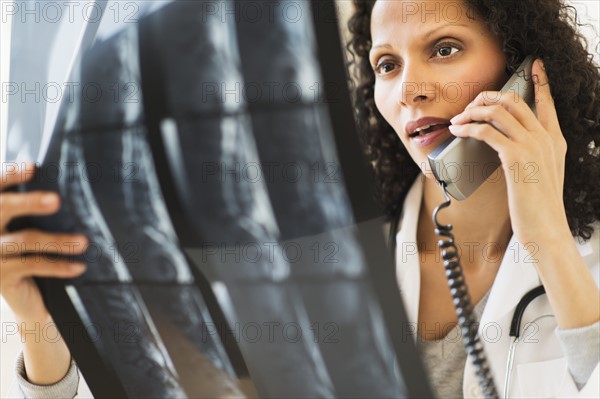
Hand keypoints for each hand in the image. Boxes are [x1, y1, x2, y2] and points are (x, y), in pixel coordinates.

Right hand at [0, 163, 88, 322]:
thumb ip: (34, 210)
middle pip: (2, 207)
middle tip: (56, 200)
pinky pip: (33, 265)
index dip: (9, 175)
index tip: (32, 167)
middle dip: (28, 201)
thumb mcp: (27, 229)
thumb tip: (65, 193)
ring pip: (25, 240)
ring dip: (57, 240)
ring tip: (84, 242)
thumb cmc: (28, 254)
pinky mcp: (0, 276)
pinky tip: (78, 266)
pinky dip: (59, 266)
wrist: (23, 295)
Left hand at [448, 59, 568, 244]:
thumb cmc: (538, 207)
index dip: (541, 82)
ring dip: (473, 111)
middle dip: (487, 96)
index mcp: (555, 140)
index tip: (535, 65)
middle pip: (515, 99)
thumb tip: (506, 146)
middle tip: (469, 106)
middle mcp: (546, 138)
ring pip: (499, 110)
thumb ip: (531, 156)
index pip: (548, 102)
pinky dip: (469, 127)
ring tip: (458, 120)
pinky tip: (459, 131)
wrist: (546, 229)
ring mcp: (533, 145)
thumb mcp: (541, 175)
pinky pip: (488, 131)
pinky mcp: (516, 157)